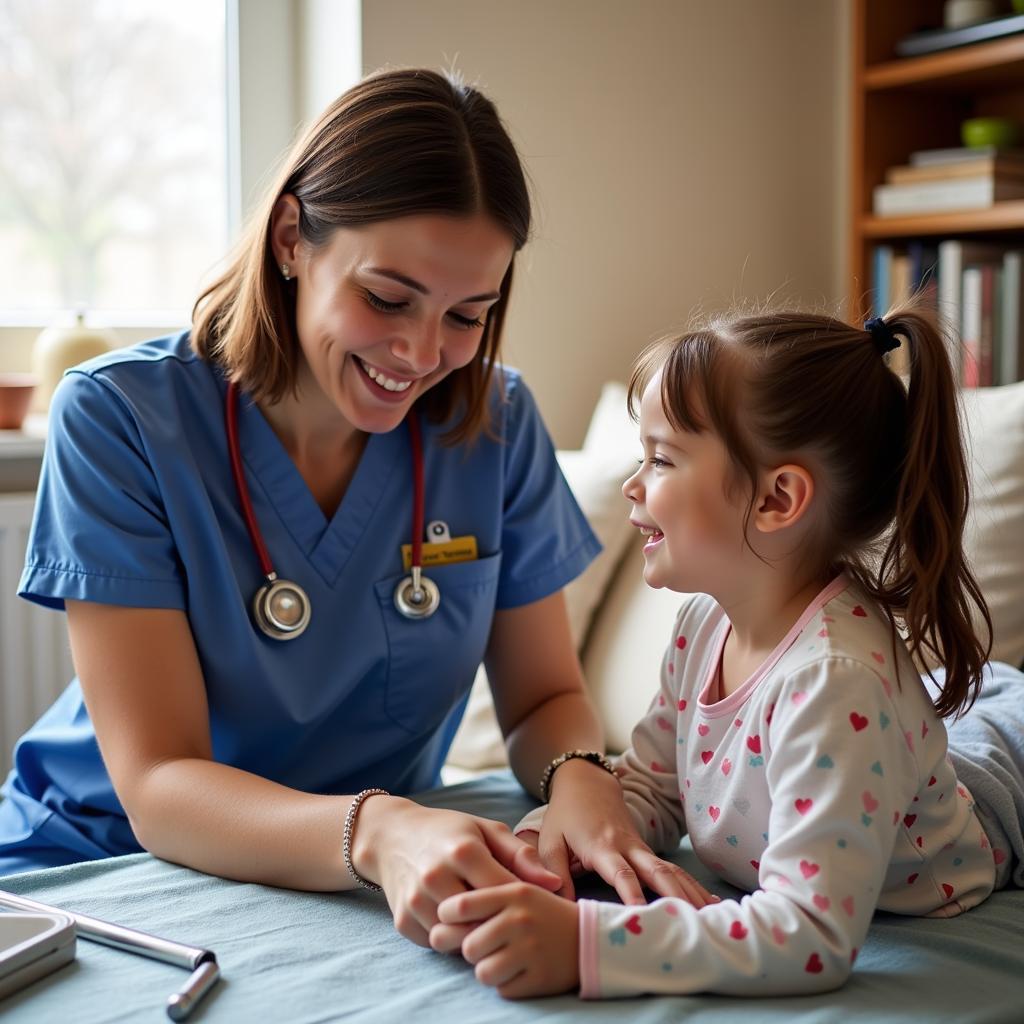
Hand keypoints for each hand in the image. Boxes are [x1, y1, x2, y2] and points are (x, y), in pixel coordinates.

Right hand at [352, 798, 561, 946]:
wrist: (391, 836)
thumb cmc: (448, 832)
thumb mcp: (487, 831)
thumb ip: (521, 857)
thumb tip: (555, 884)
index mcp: (464, 851)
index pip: (505, 892)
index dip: (521, 903)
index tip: (529, 906)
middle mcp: (437, 876)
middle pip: (482, 921)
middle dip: (498, 924)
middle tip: (507, 922)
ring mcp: (416, 901)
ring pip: (459, 938)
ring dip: (474, 935)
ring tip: (483, 922)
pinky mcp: (403, 921)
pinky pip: (437, 944)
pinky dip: (450, 939)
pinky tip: (457, 922)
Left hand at [430, 882, 579, 997]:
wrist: (589, 936)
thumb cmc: (540, 912)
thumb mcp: (516, 890)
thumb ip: (480, 898)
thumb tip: (437, 918)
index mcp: (512, 891)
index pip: (461, 905)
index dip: (447, 917)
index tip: (450, 921)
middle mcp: (520, 919)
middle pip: (468, 946)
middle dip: (471, 950)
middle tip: (484, 945)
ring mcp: (531, 950)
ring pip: (483, 972)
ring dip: (488, 970)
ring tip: (502, 958)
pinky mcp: (540, 977)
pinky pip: (504, 990)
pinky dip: (507, 984)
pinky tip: (520, 970)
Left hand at [538, 759, 717, 906]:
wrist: (586, 784)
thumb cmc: (566, 816)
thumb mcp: (551, 841)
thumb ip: (554, 873)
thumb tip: (562, 905)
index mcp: (601, 847)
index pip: (621, 872)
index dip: (632, 892)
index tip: (644, 913)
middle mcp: (626, 846)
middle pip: (656, 870)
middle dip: (676, 895)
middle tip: (694, 920)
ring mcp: (641, 847)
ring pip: (670, 870)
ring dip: (690, 892)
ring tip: (711, 916)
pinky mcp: (647, 851)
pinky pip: (672, 869)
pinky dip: (691, 884)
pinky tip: (709, 901)